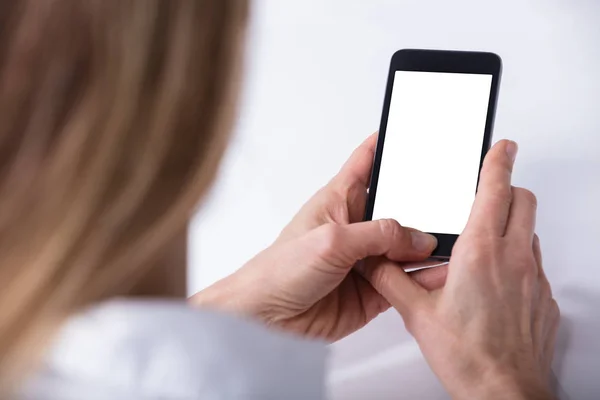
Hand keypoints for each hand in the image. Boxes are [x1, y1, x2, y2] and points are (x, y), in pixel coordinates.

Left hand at [191, 133, 446, 340]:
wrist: (267, 320)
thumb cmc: (279, 271)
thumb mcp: (331, 240)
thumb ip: (379, 235)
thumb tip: (419, 238)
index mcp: (339, 200)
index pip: (367, 162)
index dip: (388, 144)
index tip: (413, 130)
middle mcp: (356, 227)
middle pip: (399, 207)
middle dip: (424, 204)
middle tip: (453, 199)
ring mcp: (367, 259)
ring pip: (408, 246)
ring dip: (428, 245)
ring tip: (458, 236)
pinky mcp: (374, 290)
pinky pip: (407, 280)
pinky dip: (426, 276)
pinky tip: (443, 271)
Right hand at [364, 140, 559, 398]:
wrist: (503, 390)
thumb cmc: (467, 355)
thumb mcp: (416, 312)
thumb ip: (390, 278)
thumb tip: (371, 260)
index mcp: (480, 252)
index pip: (496, 189)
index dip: (498, 161)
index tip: (501, 146)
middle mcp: (513, 258)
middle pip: (523, 201)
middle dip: (507, 189)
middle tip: (489, 193)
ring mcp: (533, 278)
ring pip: (529, 232)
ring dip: (511, 226)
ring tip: (483, 245)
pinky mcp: (543, 298)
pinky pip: (534, 263)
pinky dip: (517, 258)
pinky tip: (495, 282)